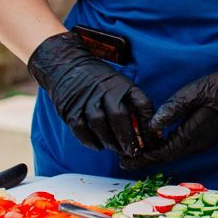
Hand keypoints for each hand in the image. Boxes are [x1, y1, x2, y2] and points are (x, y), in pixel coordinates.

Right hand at [26, 31, 154, 158]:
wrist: (66, 66)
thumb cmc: (99, 80)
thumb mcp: (119, 83)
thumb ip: (132, 102)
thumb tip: (148, 130)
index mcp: (121, 84)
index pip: (140, 101)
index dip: (148, 120)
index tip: (151, 136)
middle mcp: (104, 90)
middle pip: (118, 115)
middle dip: (127, 137)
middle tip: (133, 152)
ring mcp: (85, 99)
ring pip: (99, 123)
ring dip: (109, 141)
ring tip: (116, 150)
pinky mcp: (70, 108)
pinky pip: (80, 128)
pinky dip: (89, 140)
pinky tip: (98, 146)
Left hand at [130, 48, 217, 167]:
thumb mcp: (192, 93)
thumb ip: (171, 110)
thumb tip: (150, 127)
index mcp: (193, 134)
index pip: (163, 153)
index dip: (142, 158)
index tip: (125, 161)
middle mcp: (199, 143)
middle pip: (168, 157)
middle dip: (146, 158)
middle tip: (125, 160)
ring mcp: (206, 141)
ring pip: (177, 152)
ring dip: (158, 153)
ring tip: (138, 150)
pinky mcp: (210, 136)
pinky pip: (185, 146)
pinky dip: (169, 147)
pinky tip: (160, 140)